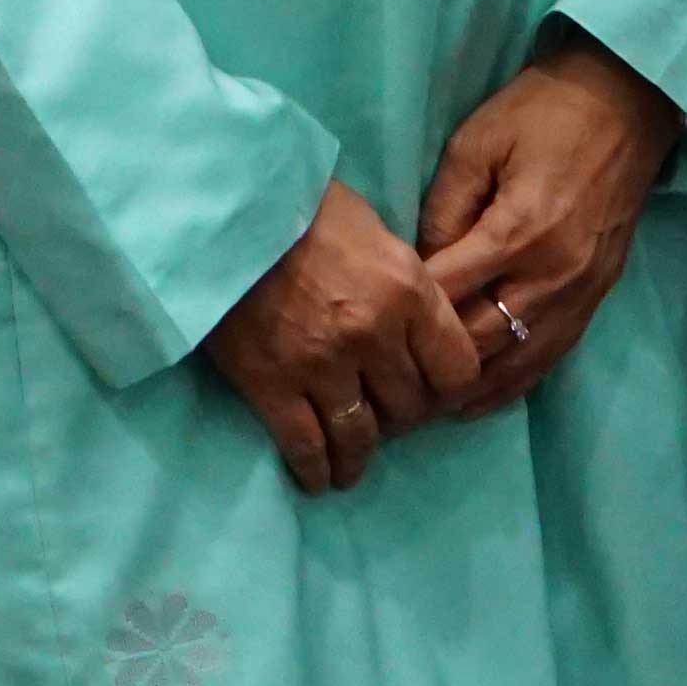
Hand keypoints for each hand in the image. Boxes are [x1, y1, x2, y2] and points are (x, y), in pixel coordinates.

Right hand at [201, 181, 487, 495]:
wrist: (228, 212)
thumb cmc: (307, 207)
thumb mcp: (379, 232)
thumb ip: (406, 283)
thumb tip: (419, 323)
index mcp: (409, 292)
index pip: (458, 370)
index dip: (448, 389)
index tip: (433, 392)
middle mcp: (374, 336)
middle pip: (410, 408)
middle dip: (402, 420)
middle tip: (386, 422)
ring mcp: (323, 366)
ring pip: (361, 436)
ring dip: (359, 458)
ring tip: (351, 467)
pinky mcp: (273, 385)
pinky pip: (305, 446)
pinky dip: (316, 470)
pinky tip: (317, 479)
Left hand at [419, 32, 682, 414]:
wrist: (629, 102)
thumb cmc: (543, 112)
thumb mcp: (476, 142)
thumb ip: (443, 207)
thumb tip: (418, 266)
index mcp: (517, 232)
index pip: (447, 294)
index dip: (403, 317)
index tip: (365, 334)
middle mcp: (552, 275)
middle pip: (479, 341)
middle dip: (429, 366)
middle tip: (382, 384)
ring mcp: (580, 292)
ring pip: (516, 362)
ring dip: (469, 388)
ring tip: (422, 406)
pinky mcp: (597, 296)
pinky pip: (550, 356)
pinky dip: (512, 383)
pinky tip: (478, 398)